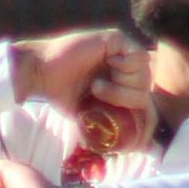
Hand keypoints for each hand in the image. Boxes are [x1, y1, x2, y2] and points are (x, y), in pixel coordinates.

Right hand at [10, 29, 146, 109]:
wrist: (43, 74)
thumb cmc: (60, 94)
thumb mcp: (87, 114)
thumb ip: (105, 122)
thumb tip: (122, 148)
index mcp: (118, 82)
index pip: (142, 96)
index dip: (135, 109)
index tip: (115, 114)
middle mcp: (121, 66)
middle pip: (145, 86)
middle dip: (124, 97)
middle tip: (97, 93)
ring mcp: (120, 52)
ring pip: (144, 73)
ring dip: (121, 84)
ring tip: (97, 84)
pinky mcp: (116, 39)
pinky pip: (139, 55)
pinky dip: (126, 66)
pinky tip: (108, 66)